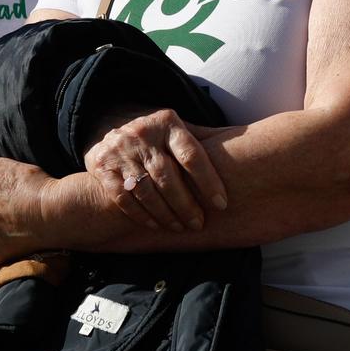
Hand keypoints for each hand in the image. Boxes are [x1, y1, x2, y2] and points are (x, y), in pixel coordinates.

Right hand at [82, 108, 226, 234]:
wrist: (111, 128)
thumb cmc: (159, 136)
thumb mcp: (178, 129)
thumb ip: (205, 139)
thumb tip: (247, 147)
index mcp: (168, 123)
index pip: (191, 155)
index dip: (208, 181)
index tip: (222, 204)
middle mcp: (143, 134)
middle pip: (168, 177)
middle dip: (186, 204)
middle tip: (199, 223)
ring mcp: (120, 151)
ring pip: (146, 190)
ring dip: (166, 214)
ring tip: (181, 228)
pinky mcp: (103, 168)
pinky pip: (124, 198)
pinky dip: (141, 215)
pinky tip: (156, 225)